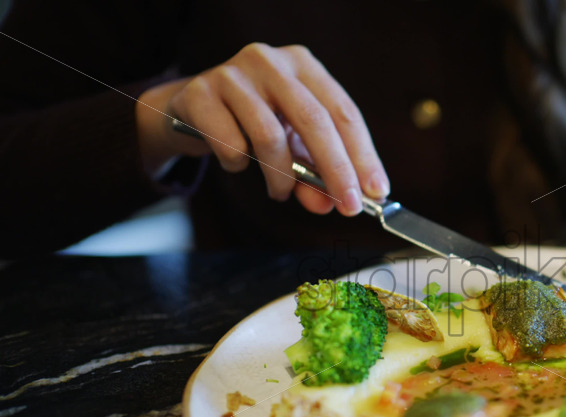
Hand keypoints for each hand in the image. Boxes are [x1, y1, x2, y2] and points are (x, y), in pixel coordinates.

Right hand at [135, 43, 387, 215]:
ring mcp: (232, 73)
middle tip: (347, 206)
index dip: (363, 154)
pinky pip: (230, 144)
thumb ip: (313, 174)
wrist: (190, 109)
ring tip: (279, 192)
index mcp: (303, 65)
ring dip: (280, 177)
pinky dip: (238, 164)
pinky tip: (237, 163)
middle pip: (314, 120)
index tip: (375, 191)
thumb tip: (328, 204)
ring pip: (269, 136)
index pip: (344, 111)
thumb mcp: (291, 146)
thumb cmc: (252, 124)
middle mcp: (271, 61)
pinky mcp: (199, 93)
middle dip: (336, 170)